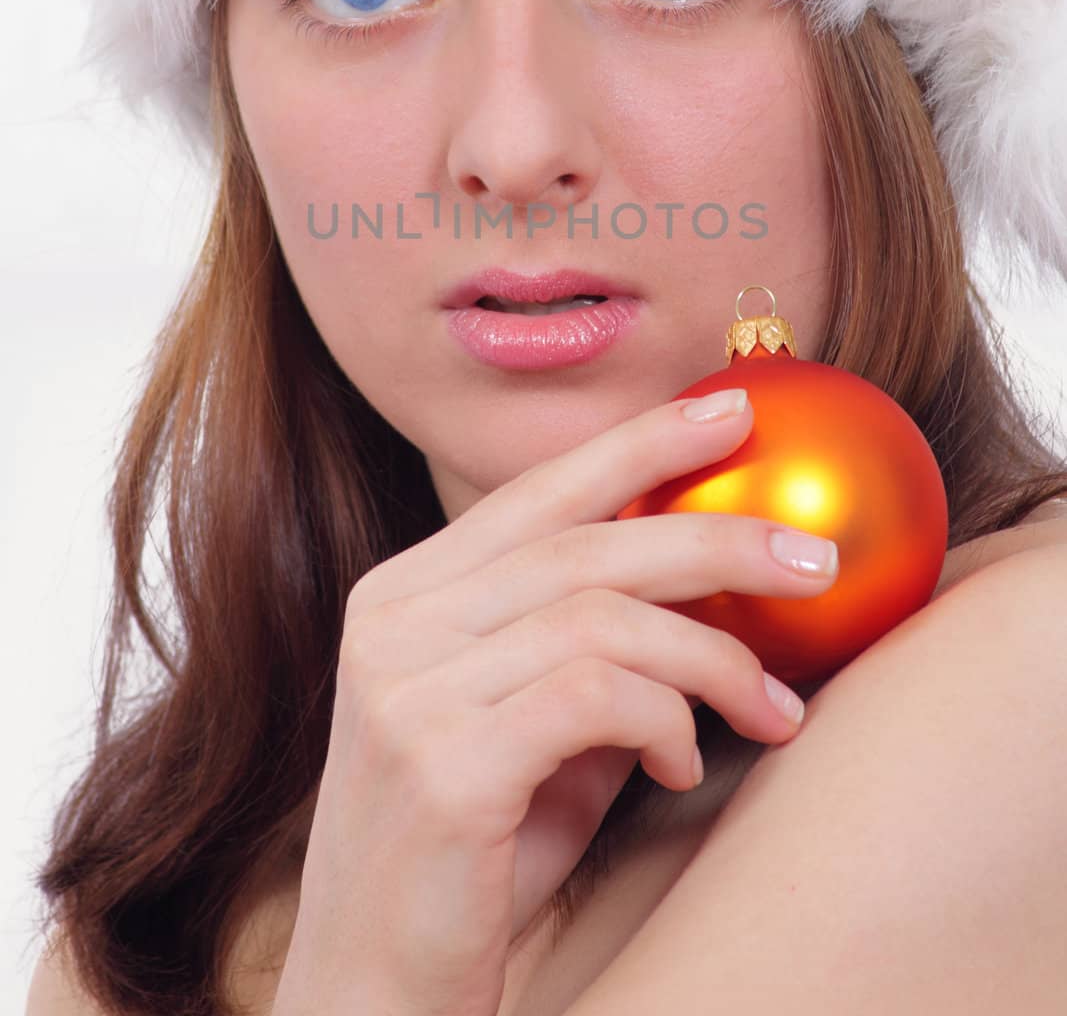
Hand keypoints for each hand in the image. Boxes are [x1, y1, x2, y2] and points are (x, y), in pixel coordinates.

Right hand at [271, 391, 839, 1015]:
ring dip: (713, 659)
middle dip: (716, 540)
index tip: (731, 410)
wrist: (376, 986)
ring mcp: (407, 690)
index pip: (539, 491)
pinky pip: (594, 697)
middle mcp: (395, 623)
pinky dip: (665, 720)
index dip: (639, 442)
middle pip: (584, 543)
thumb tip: (713, 583)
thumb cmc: (473, 855)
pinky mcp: (441, 765)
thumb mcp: (533, 725)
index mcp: (407, 594)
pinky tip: (681, 765)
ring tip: (768, 710)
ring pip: (602, 618)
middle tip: (813, 559)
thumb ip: (591, 645)